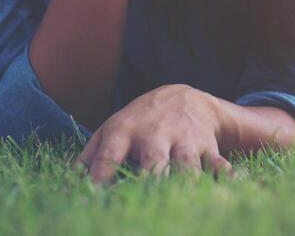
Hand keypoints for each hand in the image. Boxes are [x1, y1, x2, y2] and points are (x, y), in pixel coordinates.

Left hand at [74, 84, 234, 183]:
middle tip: (145, 194)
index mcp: (124, 132)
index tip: (94, 198)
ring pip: (185, 161)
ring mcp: (182, 139)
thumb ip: (89, 156)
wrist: (184, 97)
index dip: (101, 177)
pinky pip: (217, 162)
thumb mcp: (111, 130)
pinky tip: (227, 182)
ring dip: (186, 178)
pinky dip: (223, 173)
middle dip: (150, 176)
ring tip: (183, 194)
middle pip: (152, 158)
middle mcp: (154, 135)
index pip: (109, 156)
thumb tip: (67, 184)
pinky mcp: (206, 146)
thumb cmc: (139, 123)